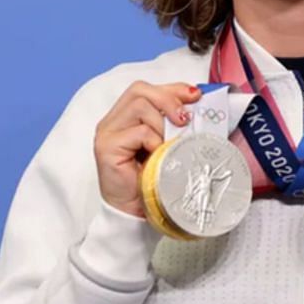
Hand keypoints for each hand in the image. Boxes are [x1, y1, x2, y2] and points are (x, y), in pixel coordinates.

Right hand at [94, 82, 200, 216]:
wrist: (134, 214)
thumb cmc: (150, 182)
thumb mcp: (166, 146)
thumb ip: (173, 125)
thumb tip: (197, 107)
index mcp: (125, 117)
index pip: (145, 89)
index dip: (172, 89)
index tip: (195, 96)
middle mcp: (112, 121)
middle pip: (140, 90)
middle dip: (169, 100)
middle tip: (185, 120)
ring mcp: (107, 133)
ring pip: (139, 105)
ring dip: (162, 123)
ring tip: (168, 144)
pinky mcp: (107, 147)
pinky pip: (138, 132)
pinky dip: (154, 141)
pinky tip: (157, 155)